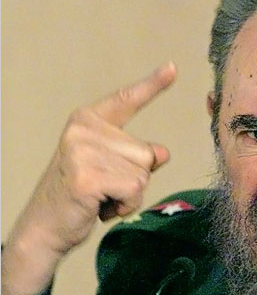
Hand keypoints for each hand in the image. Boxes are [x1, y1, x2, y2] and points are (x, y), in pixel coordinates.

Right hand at [2, 63, 176, 294]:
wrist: (44, 227)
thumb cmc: (81, 196)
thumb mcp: (111, 168)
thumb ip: (136, 156)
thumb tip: (162, 152)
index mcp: (88, 121)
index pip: (127, 100)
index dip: (153, 85)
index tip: (173, 67)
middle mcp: (85, 130)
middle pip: (146, 154)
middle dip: (134, 179)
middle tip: (104, 188)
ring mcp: (84, 152)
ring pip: (143, 174)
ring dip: (129, 194)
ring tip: (100, 197)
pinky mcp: (88, 176)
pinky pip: (134, 190)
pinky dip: (125, 205)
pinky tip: (100, 207)